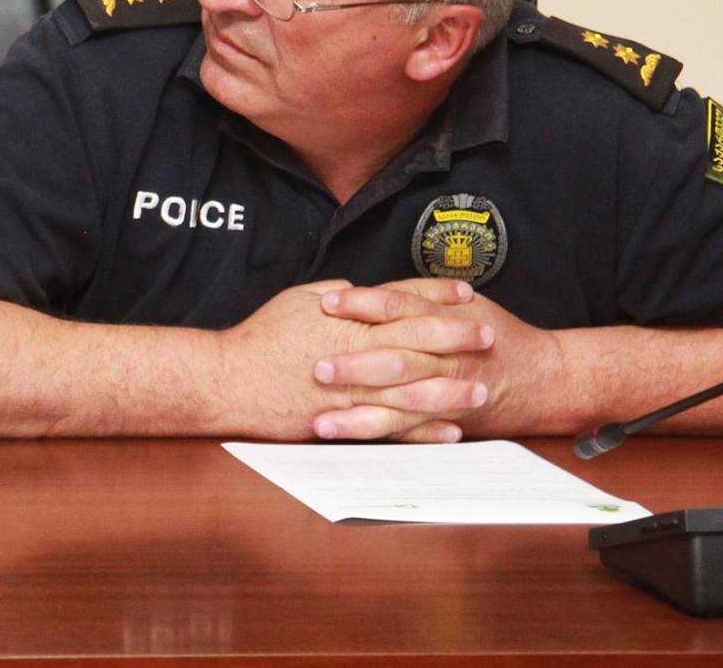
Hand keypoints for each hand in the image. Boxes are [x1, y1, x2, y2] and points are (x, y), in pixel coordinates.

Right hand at [219, 279, 492, 441]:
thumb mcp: (298, 300)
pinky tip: (450, 431)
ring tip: (482, 389)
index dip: (437, 296)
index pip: (403, 301)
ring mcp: (354, 391)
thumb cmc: (262, 337)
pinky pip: (394, 428)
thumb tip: (365, 292)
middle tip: (490, 336)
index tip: (467, 294)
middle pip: (418, 341)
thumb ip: (338, 296)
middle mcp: (357, 354)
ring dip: (451, 389)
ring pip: (414, 389)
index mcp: (348, 319)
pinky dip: (423, 431)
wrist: (231, 381)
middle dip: (457, 338)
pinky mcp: (346, 421)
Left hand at [316, 282, 563, 439]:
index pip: (397, 306)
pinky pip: (411, 432)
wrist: (542, 378)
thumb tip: (361, 289)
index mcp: (445, 322)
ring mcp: (444, 395)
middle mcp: (444, 359)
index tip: (325, 302)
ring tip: (321, 422)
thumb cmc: (495, 334)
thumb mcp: (461, 304)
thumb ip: (415, 296)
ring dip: (359, 417)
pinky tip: (353, 439)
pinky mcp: (444, 422)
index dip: (362, 303)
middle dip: (356, 367)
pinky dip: (384, 436)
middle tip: (318, 368)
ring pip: (399, 406)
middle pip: (396, 360)